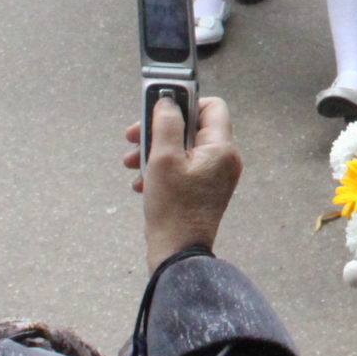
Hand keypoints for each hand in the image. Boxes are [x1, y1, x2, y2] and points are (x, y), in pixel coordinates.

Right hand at [121, 95, 242, 268]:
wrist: (177, 254)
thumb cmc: (172, 208)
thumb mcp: (163, 159)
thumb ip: (167, 124)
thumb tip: (168, 101)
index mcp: (222, 148)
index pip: (211, 106)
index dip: (184, 103)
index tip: (157, 110)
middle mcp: (225, 159)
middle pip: (193, 128)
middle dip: (160, 131)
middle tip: (132, 137)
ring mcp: (217, 177)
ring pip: (184, 149)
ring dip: (156, 151)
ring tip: (131, 164)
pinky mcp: (206, 191)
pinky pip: (184, 168)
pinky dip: (163, 170)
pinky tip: (142, 183)